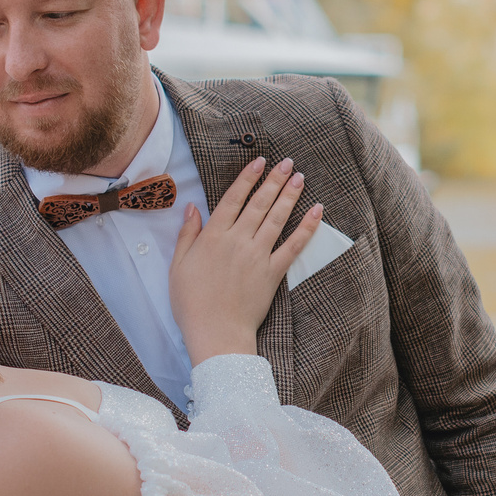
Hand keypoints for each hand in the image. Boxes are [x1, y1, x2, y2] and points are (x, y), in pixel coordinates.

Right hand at [169, 157, 322, 363]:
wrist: (215, 333)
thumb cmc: (191, 303)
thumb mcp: (178, 266)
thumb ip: (186, 235)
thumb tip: (191, 208)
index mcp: (213, 237)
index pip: (233, 199)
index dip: (247, 179)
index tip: (259, 162)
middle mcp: (238, 240)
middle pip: (259, 203)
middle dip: (274, 180)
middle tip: (288, 163)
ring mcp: (258, 255)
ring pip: (277, 218)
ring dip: (289, 195)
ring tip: (300, 178)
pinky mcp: (273, 272)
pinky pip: (293, 245)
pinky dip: (306, 227)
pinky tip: (316, 211)